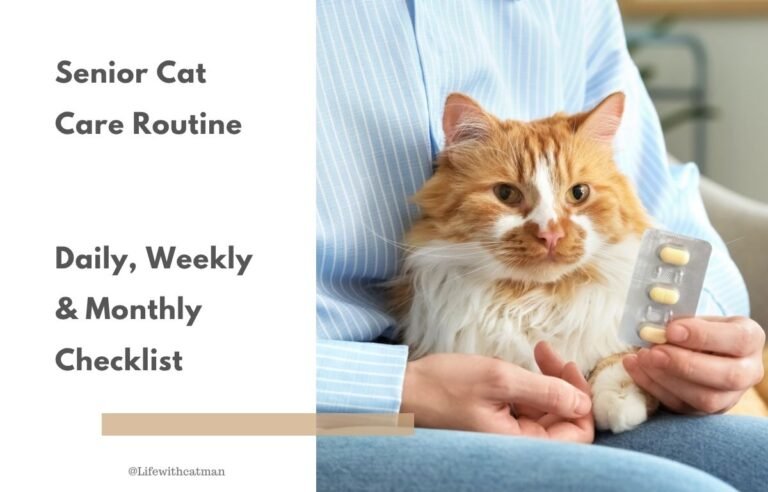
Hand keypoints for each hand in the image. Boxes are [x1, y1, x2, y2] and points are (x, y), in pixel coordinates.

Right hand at [401, 342, 593, 441]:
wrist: (403, 391)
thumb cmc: (443, 386)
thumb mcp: (499, 380)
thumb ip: (545, 391)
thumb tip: (583, 402)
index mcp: (520, 444)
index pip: (577, 433)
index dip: (580, 398)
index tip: (567, 365)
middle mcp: (517, 445)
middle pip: (563, 420)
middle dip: (562, 383)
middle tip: (546, 351)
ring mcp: (507, 435)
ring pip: (545, 411)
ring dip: (545, 380)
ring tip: (534, 354)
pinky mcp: (497, 423)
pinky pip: (525, 408)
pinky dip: (526, 385)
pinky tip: (515, 367)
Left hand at [623, 316, 764, 413]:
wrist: (694, 349)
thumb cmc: (694, 328)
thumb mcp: (694, 317)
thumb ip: (681, 322)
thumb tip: (653, 327)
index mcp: (750, 339)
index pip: (739, 339)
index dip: (704, 336)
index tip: (671, 330)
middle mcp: (747, 371)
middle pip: (727, 376)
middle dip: (684, 364)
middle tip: (653, 351)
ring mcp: (728, 397)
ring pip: (705, 398)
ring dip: (666, 378)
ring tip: (641, 358)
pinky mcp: (703, 412)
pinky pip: (681, 406)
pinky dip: (653, 387)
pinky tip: (635, 367)